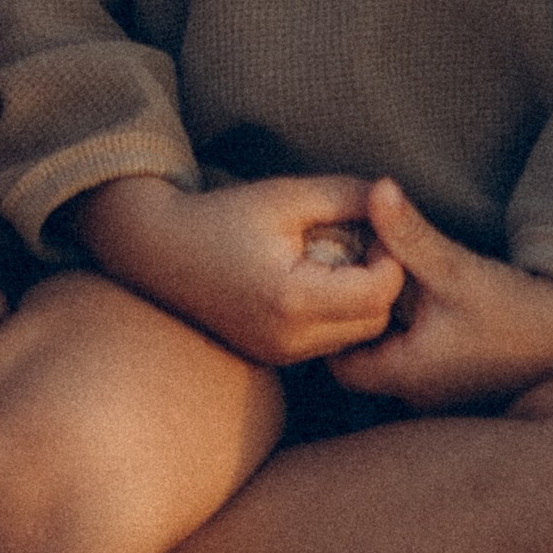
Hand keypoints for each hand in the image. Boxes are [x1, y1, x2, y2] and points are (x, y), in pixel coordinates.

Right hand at [68, 170, 407, 366]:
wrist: (160, 252)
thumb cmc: (224, 216)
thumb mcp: (287, 194)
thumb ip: (346, 196)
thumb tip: (393, 199)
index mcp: (292, 298)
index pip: (378, 294)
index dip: (390, 259)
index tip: (375, 229)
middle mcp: (288, 339)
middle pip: (374, 322)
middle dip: (380, 282)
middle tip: (363, 243)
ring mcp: (279, 355)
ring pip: (355, 337)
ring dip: (360, 301)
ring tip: (338, 259)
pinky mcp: (273, 358)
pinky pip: (329, 342)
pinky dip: (336, 313)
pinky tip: (318, 279)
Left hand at [328, 179, 552, 408]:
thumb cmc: (517, 311)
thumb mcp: (457, 269)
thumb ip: (410, 234)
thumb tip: (374, 190)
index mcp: (406, 376)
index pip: (340, 365)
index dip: (331, 325)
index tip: (338, 285)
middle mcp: (419, 397)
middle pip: (367, 363)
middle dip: (360, 324)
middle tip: (356, 281)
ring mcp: (444, 397)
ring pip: (397, 363)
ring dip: (392, 331)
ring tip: (391, 291)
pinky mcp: (466, 386)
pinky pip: (425, 366)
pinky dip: (418, 339)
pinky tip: (429, 308)